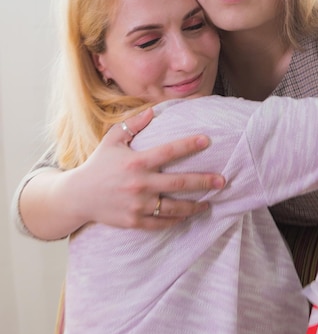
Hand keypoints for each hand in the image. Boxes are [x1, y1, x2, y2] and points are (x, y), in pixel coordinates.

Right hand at [71, 107, 225, 229]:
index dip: (189, 145)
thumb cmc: (98, 164)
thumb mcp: (112, 140)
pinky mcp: (134, 222)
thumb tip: (154, 110)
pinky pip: (161, 223)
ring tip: (209, 202)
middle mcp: (140, 184)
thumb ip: (133, 124)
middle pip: (179, 183)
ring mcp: (138, 205)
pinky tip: (187, 216)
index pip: (169, 151)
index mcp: (137, 162)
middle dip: (204, 181)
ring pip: (174, 208)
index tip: (207, 140)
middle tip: (222, 180)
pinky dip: (176, 220)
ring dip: (195, 206)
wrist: (78, 196)